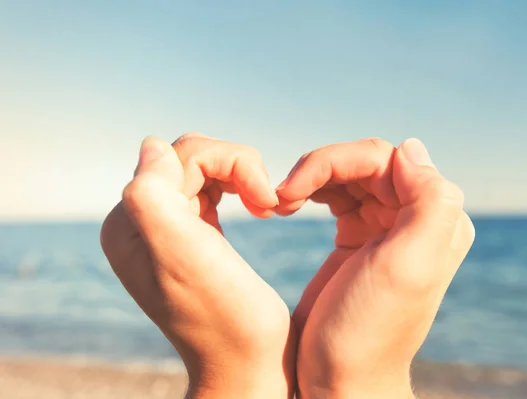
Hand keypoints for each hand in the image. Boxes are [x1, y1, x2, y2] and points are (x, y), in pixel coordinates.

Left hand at [100, 134, 295, 398]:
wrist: (249, 364)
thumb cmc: (227, 317)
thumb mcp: (182, 256)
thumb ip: (152, 194)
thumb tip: (154, 147)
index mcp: (130, 224)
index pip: (178, 156)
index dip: (229, 164)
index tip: (265, 203)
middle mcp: (143, 222)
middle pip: (192, 156)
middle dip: (237, 168)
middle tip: (269, 204)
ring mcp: (170, 227)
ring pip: (207, 167)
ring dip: (243, 177)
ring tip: (269, 207)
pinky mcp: (198, 234)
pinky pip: (216, 187)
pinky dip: (243, 187)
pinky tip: (261, 208)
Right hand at [276, 138, 474, 397]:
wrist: (339, 379)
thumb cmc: (366, 331)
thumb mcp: (407, 268)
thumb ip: (430, 201)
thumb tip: (409, 148)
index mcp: (435, 219)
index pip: (385, 159)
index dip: (336, 162)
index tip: (293, 190)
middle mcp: (415, 216)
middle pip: (364, 162)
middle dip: (319, 170)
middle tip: (280, 197)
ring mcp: (385, 224)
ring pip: (348, 173)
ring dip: (311, 179)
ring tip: (280, 203)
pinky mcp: (357, 235)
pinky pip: (336, 192)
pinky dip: (310, 190)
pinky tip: (289, 205)